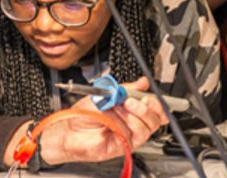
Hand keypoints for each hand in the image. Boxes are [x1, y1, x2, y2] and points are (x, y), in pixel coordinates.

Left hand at [32, 77, 168, 165]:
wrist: (69, 129)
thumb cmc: (83, 114)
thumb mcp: (106, 94)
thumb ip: (126, 89)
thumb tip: (143, 82)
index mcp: (130, 108)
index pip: (153, 105)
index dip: (155, 99)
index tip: (147, 93)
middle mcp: (132, 121)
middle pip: (156, 116)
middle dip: (148, 105)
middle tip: (134, 99)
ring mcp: (130, 133)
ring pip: (149, 124)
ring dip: (136, 112)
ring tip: (121, 106)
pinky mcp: (127, 144)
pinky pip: (138, 134)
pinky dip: (130, 123)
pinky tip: (119, 117)